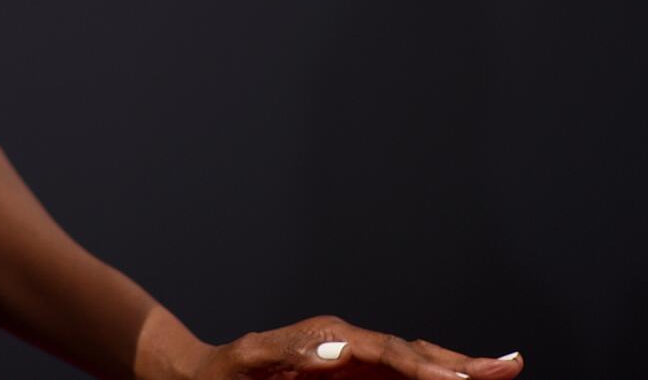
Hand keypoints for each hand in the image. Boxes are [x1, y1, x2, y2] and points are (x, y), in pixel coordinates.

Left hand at [194, 316, 523, 379]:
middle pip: (412, 353)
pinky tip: (460, 377)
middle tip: (509, 367)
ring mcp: (351, 359)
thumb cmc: (225, 374)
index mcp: (327, 337)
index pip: (388, 353)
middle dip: (460, 362)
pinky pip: (399, 373)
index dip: (426, 368)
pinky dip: (431, 373)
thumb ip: (293, 355)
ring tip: (502, 369)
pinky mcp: (351, 374)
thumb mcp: (252, 363)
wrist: (204, 374)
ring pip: (414, 362)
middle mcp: (346, 343)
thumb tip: (340, 350)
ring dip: (457, 368)